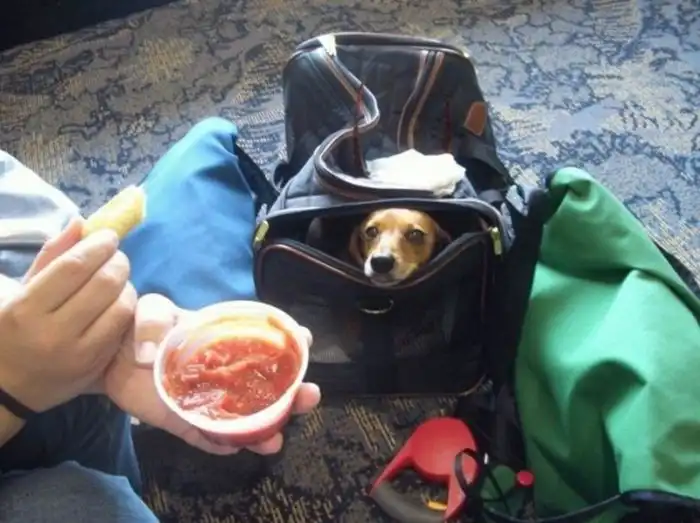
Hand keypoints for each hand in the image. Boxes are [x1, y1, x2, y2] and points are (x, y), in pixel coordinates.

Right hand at [0, 218, 136, 412]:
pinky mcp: (96, 368)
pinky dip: (127, 311)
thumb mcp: (20, 291)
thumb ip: (52, 257)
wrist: (4, 388)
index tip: (108, 236)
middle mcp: (53, 333)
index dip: (98, 246)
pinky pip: (123, 330)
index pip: (74, 267)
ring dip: (126, 286)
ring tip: (117, 280)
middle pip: (104, 285)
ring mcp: (78, 354)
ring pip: (121, 308)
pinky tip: (118, 303)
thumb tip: (81, 223)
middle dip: (118, 263)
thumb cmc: (10, 331)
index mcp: (26, 309)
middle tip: (116, 256)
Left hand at [103, 294, 320, 454]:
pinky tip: (236, 451)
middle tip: (309, 396)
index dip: (291, 341)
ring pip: (246, 418)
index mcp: (225, 340)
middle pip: (268, 385)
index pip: (267, 340)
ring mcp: (207, 400)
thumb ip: (151, 319)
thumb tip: (149, 355)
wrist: (109, 358)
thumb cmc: (138, 326)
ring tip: (275, 440)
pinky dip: (221, 446)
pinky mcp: (184, 422)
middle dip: (293, 393)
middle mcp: (225, 372)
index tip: (305, 343)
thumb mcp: (148, 310)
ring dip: (266, 429)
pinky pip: (207, 438)